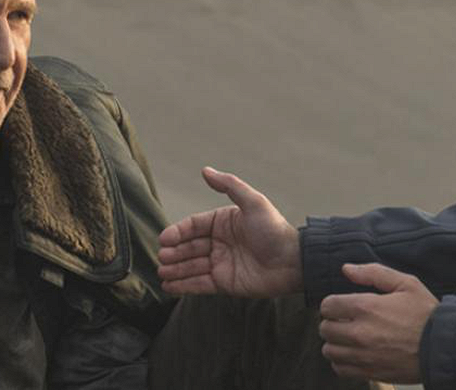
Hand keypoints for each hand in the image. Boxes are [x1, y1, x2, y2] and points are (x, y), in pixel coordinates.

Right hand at [157, 167, 302, 297]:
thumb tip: (204, 170)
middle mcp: (219, 242)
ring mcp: (221, 263)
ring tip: (162, 272)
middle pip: (189, 247)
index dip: (177, 232)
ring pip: (191, 266)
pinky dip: (183, 286)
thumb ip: (229, 185)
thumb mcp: (254, 203)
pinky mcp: (224, 283)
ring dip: (175, 270)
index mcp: (223, 222)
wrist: (293, 262)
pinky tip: (168, 286)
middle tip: (162, 258)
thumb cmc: (275, 230)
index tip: (165, 239)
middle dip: (174, 253)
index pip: (193, 225)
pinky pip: (199, 284)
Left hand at [318, 263, 437, 383]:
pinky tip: (354, 353)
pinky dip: (342, 362)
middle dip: (332, 323)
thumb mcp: (406, 283)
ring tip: (348, 338)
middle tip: (345, 322)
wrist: (443, 347)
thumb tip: (346, 269)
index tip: (341, 306)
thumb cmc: (426, 314)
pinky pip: (340, 369)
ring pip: (329, 350)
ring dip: (335, 343)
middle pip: (325, 329)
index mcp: (366, 307)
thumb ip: (373, 273)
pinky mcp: (369, 372)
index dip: (333, 304)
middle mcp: (360, 333)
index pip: (327, 306)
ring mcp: (363, 355)